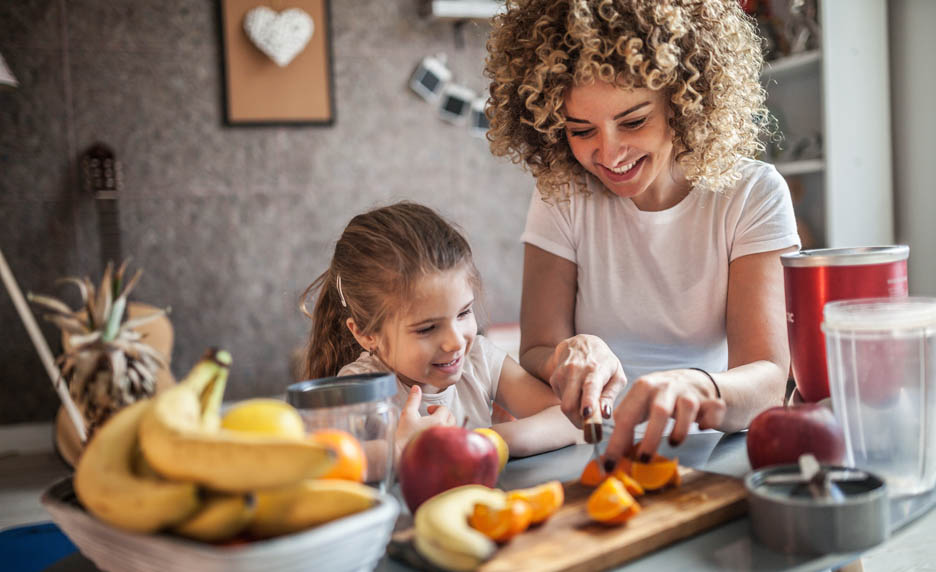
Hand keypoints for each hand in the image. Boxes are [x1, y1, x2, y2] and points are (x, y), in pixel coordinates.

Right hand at [393, 385, 455, 462]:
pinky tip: (435, 439)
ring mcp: (446, 442)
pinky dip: (446, 437)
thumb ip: (413, 400)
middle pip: (451, 418)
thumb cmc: (404, 436)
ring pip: (453, 429)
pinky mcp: (445, 451)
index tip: (428, 410)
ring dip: (445, 425)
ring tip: (433, 427)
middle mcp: (445, 431)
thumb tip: (416, 388)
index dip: (435, 407)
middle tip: (432, 417)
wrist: (401, 455)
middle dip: (443, 415)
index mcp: (438, 421)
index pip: (444, 409)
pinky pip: (451, 441)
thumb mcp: (407, 415)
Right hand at [549, 334, 626, 427]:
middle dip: (579, 421)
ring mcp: (562, 374)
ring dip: (576, 414)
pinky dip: (571, 404)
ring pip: (564, 406)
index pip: (590, 386)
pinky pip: (561, 401)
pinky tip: (577, 393)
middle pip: (570, 404)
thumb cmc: (604, 362)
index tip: (588, 414)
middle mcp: (575, 370)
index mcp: (595, 369)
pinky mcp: (554, 379)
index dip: (588, 402)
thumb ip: (611, 395)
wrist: (580, 343)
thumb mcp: (616, 375)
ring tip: (587, 407)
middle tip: (590, 427)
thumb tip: (605, 415)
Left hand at [604, 368, 725, 461]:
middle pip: (658, 411)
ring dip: (680, 431)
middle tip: (644, 460)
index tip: (610, 466)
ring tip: (674, 442)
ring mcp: (690, 391)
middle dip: (650, 439)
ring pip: (687, 409)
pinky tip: (702, 426)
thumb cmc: (666, 397)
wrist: (702, 383)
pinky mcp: (712, 399)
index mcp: (643, 387)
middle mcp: (666, 386)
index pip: (626, 416)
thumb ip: (628, 421)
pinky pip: (712, 412)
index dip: (616, 443)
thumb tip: (614, 454)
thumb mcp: (643, 402)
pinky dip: (708, 423)